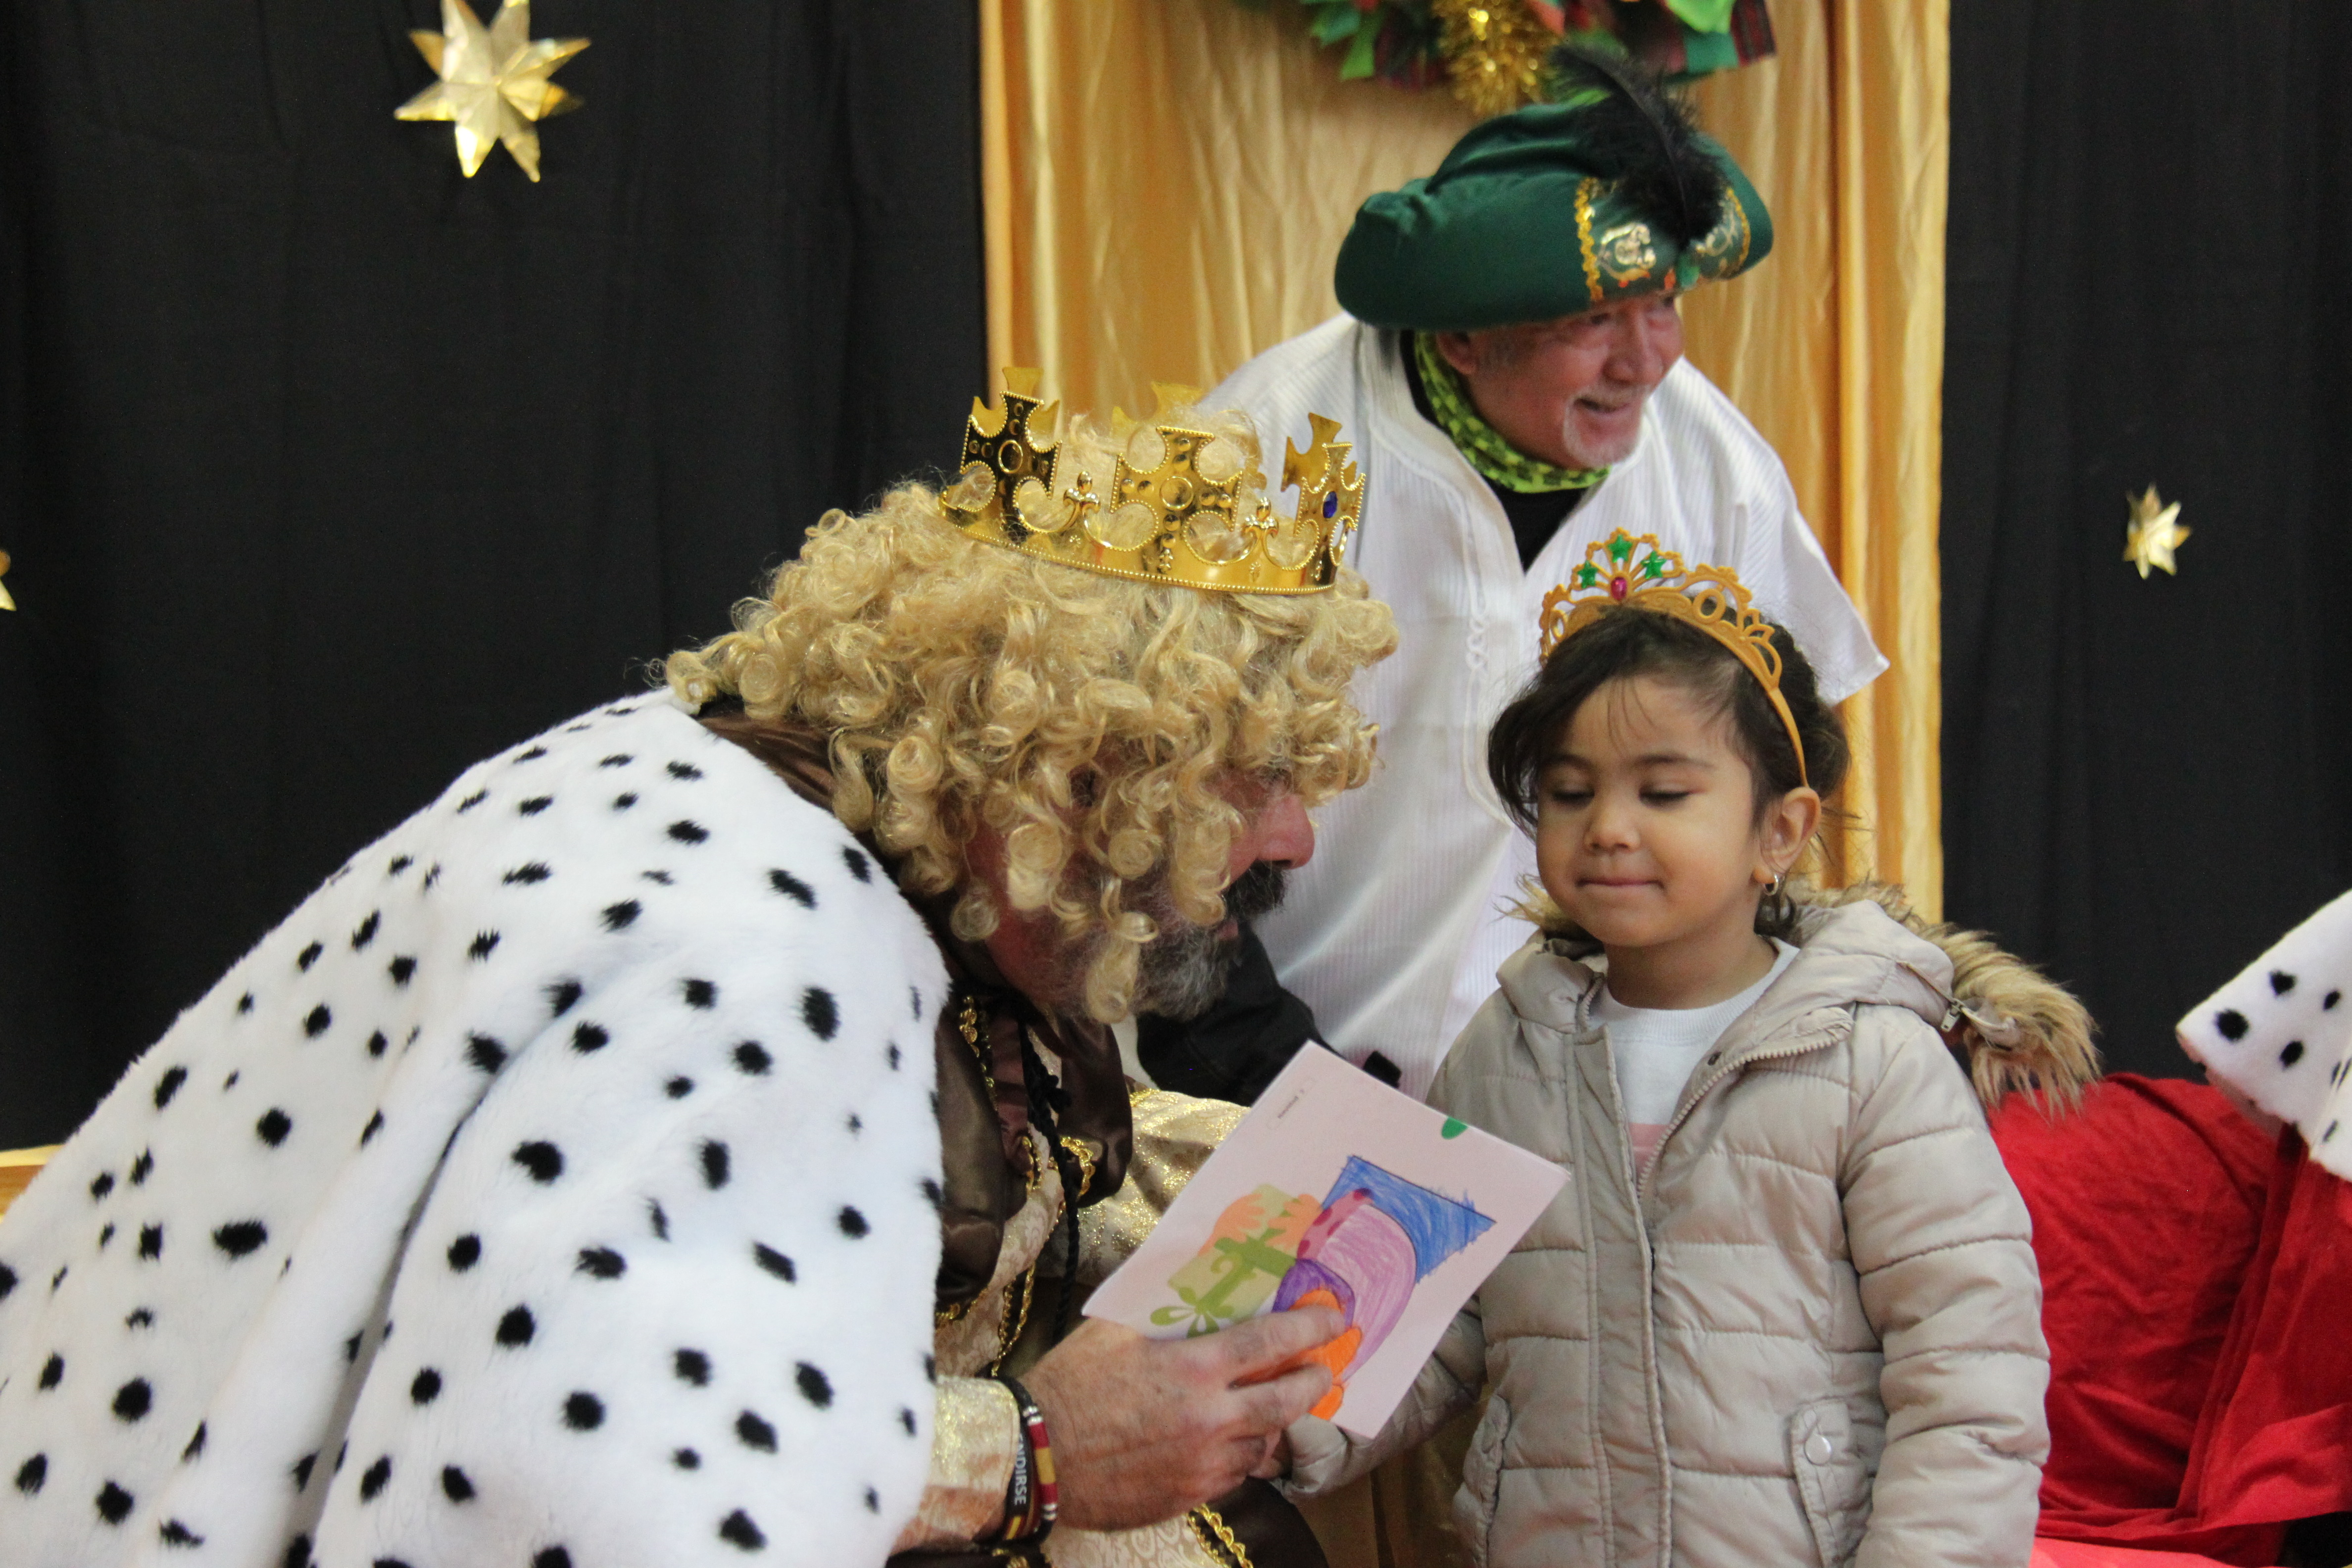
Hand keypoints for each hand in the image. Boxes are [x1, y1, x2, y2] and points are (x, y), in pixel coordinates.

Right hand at [1023, 1306, 1340, 1530]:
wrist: (1035, 1456)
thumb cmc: (1070, 1383)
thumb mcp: (1113, 1329)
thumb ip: (1160, 1310)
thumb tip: (1189, 1279)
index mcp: (1193, 1369)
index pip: (1271, 1344)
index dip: (1309, 1328)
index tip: (1334, 1320)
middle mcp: (1209, 1419)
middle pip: (1286, 1402)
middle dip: (1313, 1383)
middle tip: (1323, 1370)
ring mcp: (1202, 1464)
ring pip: (1262, 1444)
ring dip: (1274, 1423)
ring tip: (1274, 1407)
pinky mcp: (1188, 1496)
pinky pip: (1234, 1475)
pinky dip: (1241, 1455)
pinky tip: (1231, 1442)